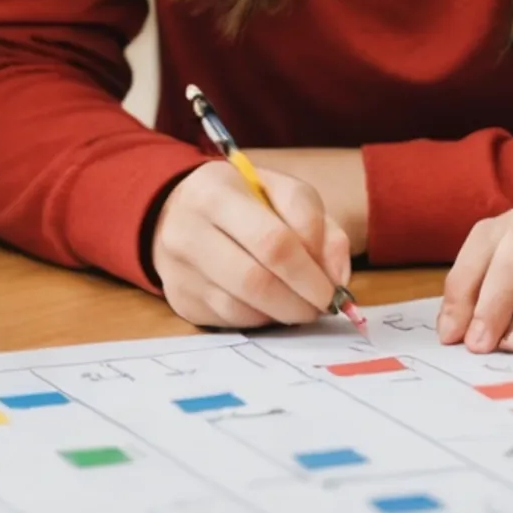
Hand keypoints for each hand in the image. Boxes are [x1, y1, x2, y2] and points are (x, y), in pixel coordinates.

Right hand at [152, 160, 351, 328]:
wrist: (176, 211)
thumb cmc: (241, 200)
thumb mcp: (280, 191)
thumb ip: (315, 224)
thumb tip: (336, 278)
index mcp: (216, 193)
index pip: (273, 241)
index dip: (310, 273)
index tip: (333, 290)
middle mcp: (187, 232)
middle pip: (255, 282)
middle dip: (299, 302)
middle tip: (322, 306)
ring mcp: (177, 270)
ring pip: (241, 308)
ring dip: (282, 314)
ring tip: (301, 305)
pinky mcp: (180, 299)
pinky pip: (229, 320)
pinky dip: (260, 319)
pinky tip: (271, 305)